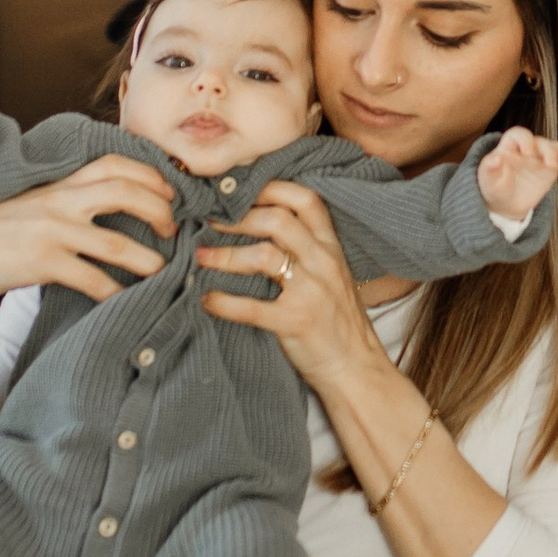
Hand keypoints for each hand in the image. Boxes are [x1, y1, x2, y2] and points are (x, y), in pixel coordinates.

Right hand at [0, 158, 177, 359]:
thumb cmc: (1, 230)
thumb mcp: (37, 203)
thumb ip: (71, 199)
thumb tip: (116, 204)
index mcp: (60, 184)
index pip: (113, 164)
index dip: (149, 174)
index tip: (170, 193)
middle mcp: (60, 202)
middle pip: (125, 193)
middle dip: (159, 210)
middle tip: (173, 230)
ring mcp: (52, 232)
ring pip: (116, 243)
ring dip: (148, 259)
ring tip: (164, 270)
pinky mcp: (43, 263)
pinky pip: (93, 279)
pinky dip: (116, 292)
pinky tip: (128, 300)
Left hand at [196, 177, 383, 402]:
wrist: (356, 368)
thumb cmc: (337, 320)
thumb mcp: (331, 275)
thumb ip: (306, 249)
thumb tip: (257, 224)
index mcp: (330, 247)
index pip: (305, 200)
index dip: (270, 188)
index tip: (238, 190)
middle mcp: (323, 262)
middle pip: (278, 220)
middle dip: (237, 217)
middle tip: (208, 221)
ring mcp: (311, 292)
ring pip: (263, 255)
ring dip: (225, 254)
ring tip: (201, 256)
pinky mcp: (296, 322)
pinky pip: (252, 307)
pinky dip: (223, 302)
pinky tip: (205, 299)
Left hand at [477, 128, 557, 223]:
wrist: (506, 203)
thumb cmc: (494, 187)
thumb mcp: (488, 180)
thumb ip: (489, 168)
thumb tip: (495, 158)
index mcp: (509, 146)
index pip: (518, 134)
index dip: (524, 140)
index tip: (527, 153)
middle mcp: (527, 147)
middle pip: (540, 142)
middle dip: (546, 150)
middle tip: (548, 164)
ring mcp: (540, 156)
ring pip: (555, 146)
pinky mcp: (551, 166)